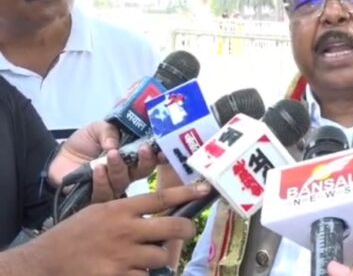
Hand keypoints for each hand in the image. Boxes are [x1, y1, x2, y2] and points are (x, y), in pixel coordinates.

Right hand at [23, 184, 209, 275]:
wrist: (43, 263)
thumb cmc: (71, 235)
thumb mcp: (97, 212)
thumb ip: (126, 211)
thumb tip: (157, 211)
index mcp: (119, 210)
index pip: (161, 198)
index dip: (187, 193)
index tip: (204, 190)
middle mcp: (125, 230)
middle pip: (173, 227)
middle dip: (186, 229)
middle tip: (185, 231)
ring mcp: (122, 256)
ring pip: (162, 255)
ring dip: (158, 257)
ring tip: (145, 257)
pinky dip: (142, 274)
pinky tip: (130, 270)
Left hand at [48, 121, 158, 201]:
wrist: (59, 157)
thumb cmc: (84, 142)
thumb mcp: (98, 128)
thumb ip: (109, 131)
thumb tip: (114, 144)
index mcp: (132, 156)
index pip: (151, 158)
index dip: (159, 155)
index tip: (161, 149)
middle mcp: (127, 173)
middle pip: (143, 172)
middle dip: (145, 161)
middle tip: (142, 149)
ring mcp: (112, 186)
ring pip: (123, 182)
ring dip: (119, 168)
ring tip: (111, 154)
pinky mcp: (96, 197)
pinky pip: (103, 194)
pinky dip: (102, 181)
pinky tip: (98, 169)